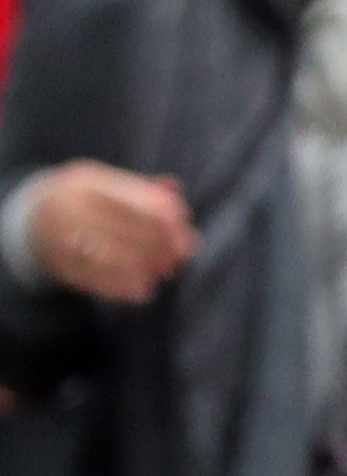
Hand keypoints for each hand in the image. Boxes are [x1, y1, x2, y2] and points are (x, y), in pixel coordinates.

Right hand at [24, 162, 195, 304]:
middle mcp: (70, 207)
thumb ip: (143, 189)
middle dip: (158, 246)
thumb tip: (176, 190)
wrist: (30, 217)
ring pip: (108, 255)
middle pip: (123, 229)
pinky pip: (89, 278)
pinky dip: (119, 287)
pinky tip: (142, 293)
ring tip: (165, 274)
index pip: (135, 201)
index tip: (187, 237)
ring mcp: (58, 236)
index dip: (166, 221)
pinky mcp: (55, 262)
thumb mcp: (107, 184)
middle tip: (179, 258)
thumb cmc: (85, 199)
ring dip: (143, 267)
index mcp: (87, 182)